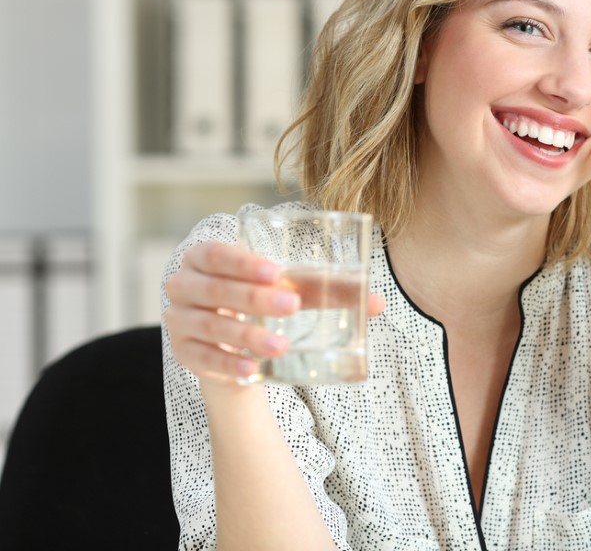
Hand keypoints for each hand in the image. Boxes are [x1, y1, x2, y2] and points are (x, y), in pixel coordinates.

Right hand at [165, 242, 385, 385]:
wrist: (234, 344)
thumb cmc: (266, 304)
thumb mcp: (291, 291)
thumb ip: (329, 293)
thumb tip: (377, 304)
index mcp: (205, 257)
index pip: (217, 254)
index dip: (243, 263)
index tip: (277, 273)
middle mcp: (183, 285)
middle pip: (215, 289)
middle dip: (254, 299)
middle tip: (292, 306)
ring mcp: (178, 320)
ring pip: (209, 325)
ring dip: (246, 336)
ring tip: (281, 347)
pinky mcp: (183, 352)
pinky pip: (201, 358)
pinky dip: (226, 365)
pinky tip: (250, 371)